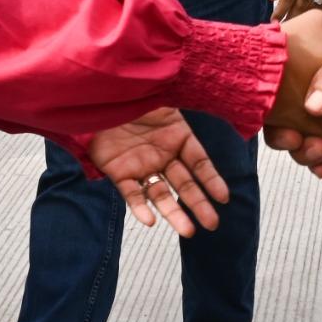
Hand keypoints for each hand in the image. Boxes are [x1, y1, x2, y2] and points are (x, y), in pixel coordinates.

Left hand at [88, 108, 230, 237]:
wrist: (98, 94)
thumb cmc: (132, 91)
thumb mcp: (163, 95)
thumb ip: (183, 103)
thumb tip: (212, 96)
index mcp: (177, 136)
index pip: (199, 163)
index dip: (211, 180)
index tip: (223, 198)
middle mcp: (162, 155)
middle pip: (184, 184)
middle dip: (198, 204)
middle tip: (212, 224)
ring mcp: (141, 165)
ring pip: (160, 194)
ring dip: (173, 212)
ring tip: (188, 230)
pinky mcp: (118, 172)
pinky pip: (131, 193)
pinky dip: (139, 207)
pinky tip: (150, 220)